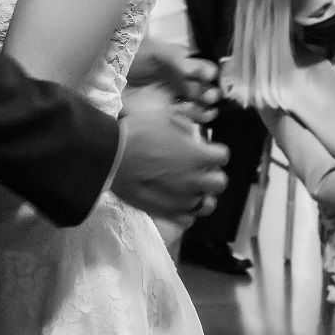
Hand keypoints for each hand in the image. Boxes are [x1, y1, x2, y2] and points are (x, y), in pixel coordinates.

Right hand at [113, 84, 227, 221]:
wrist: (111, 155)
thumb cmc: (138, 132)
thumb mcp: (164, 114)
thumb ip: (184, 123)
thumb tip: (191, 129)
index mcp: (197, 155)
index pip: (222, 156)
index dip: (215, 151)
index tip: (205, 149)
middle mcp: (195, 180)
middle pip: (220, 183)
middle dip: (212, 174)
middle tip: (198, 169)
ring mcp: (181, 199)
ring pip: (206, 204)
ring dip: (201, 195)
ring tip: (189, 188)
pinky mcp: (166, 213)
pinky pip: (187, 220)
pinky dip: (186, 212)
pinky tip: (176, 202)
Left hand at [128, 37, 220, 114]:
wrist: (106, 74)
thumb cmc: (133, 56)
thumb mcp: (155, 51)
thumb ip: (177, 59)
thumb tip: (198, 72)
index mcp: (180, 66)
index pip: (203, 72)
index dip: (209, 75)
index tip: (210, 78)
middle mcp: (179, 84)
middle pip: (202, 92)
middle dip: (209, 95)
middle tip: (209, 97)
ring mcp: (170, 102)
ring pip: (195, 109)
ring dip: (203, 111)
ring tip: (206, 112)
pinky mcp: (159, 117)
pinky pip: (179, 123)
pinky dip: (188, 123)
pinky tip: (188, 121)